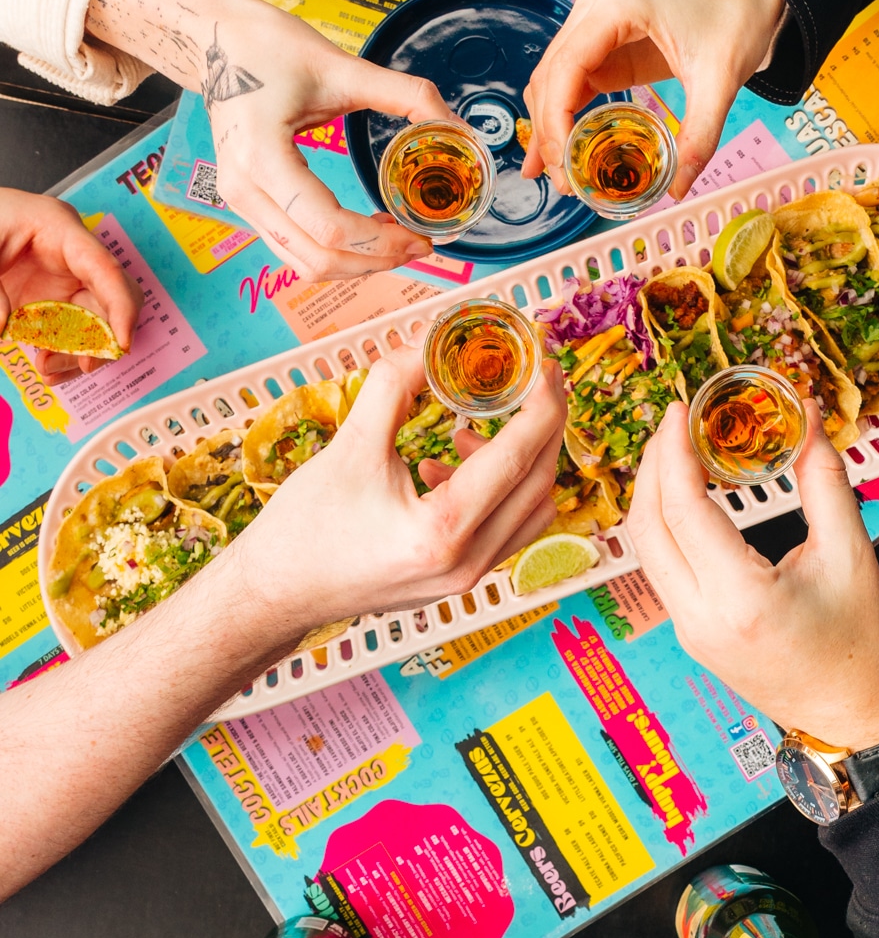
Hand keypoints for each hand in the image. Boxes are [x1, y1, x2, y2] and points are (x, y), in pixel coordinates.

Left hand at [0, 190, 142, 384]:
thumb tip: (2, 330)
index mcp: (62, 232)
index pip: (106, 270)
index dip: (121, 307)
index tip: (121, 345)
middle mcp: (75, 259)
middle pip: (112, 300)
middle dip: (103, 337)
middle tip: (83, 365)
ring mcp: (67, 280)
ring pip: (96, 321)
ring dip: (81, 351)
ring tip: (47, 368)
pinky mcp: (55, 299)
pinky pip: (73, 330)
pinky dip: (65, 353)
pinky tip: (48, 367)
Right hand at [200, 0, 453, 280]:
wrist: (216, 41)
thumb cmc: (269, 47)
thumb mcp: (343, 65)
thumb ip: (406, 94)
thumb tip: (456, 123)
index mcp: (262, 157)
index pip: (327, 227)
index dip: (381, 241)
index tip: (420, 233)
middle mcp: (243, 189)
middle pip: (317, 259)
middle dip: (376, 260)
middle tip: (420, 243)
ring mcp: (239, 201)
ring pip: (304, 264)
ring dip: (357, 264)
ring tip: (399, 241)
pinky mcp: (248, 204)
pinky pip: (293, 249)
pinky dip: (335, 253)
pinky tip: (369, 231)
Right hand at [239, 346, 566, 625]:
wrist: (276, 595)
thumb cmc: (304, 528)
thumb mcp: (350, 445)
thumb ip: (393, 387)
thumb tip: (429, 342)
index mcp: (442, 530)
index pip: (517, 456)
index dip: (540, 403)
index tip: (543, 363)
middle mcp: (467, 563)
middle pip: (538, 482)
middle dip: (543, 424)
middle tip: (532, 379)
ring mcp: (467, 578)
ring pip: (529, 509)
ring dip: (519, 459)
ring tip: (466, 429)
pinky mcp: (458, 579)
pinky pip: (504, 528)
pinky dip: (495, 489)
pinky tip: (442, 467)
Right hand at [523, 0, 785, 199]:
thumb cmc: (735, 18)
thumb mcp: (720, 81)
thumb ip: (700, 136)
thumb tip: (678, 187)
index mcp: (617, 8)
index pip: (565, 69)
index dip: (555, 121)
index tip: (564, 164)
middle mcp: (594, 8)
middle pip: (550, 77)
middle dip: (549, 133)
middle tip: (565, 182)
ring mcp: (593, 21)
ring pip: (552, 80)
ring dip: (549, 126)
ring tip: (556, 173)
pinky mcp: (602, 39)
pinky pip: (570, 79)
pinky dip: (563, 114)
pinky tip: (563, 148)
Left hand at [627, 400, 878, 751]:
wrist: (853, 720)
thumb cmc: (860, 644)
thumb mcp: (851, 553)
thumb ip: (823, 479)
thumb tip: (808, 417)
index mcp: (741, 599)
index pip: (684, 511)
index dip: (675, 452)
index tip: (680, 410)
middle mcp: (700, 618)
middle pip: (646, 527)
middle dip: (653, 464)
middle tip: (673, 421)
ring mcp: (687, 630)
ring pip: (644, 548)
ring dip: (652, 494)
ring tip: (676, 449)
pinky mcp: (688, 632)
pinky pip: (659, 567)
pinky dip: (663, 523)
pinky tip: (685, 494)